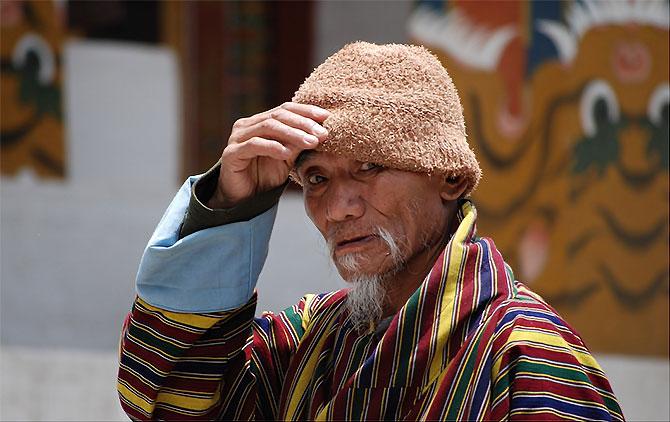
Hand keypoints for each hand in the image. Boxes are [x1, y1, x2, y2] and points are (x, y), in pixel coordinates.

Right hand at [209, 102, 329, 207]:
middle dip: (302, 123)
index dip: (306, 111)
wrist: (244, 200)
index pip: (285, 109)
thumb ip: (299, 143)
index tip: (326, 117)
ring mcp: (237, 137)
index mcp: (260, 121)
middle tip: (322, 133)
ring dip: (292, 134)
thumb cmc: (265, 176)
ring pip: (267, 128)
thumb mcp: (287, 157)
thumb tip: (321, 131)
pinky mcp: (231, 153)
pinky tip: (287, 153)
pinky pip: (253, 145)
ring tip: (310, 142)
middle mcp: (247, 125)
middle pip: (278, 116)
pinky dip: (272, 147)